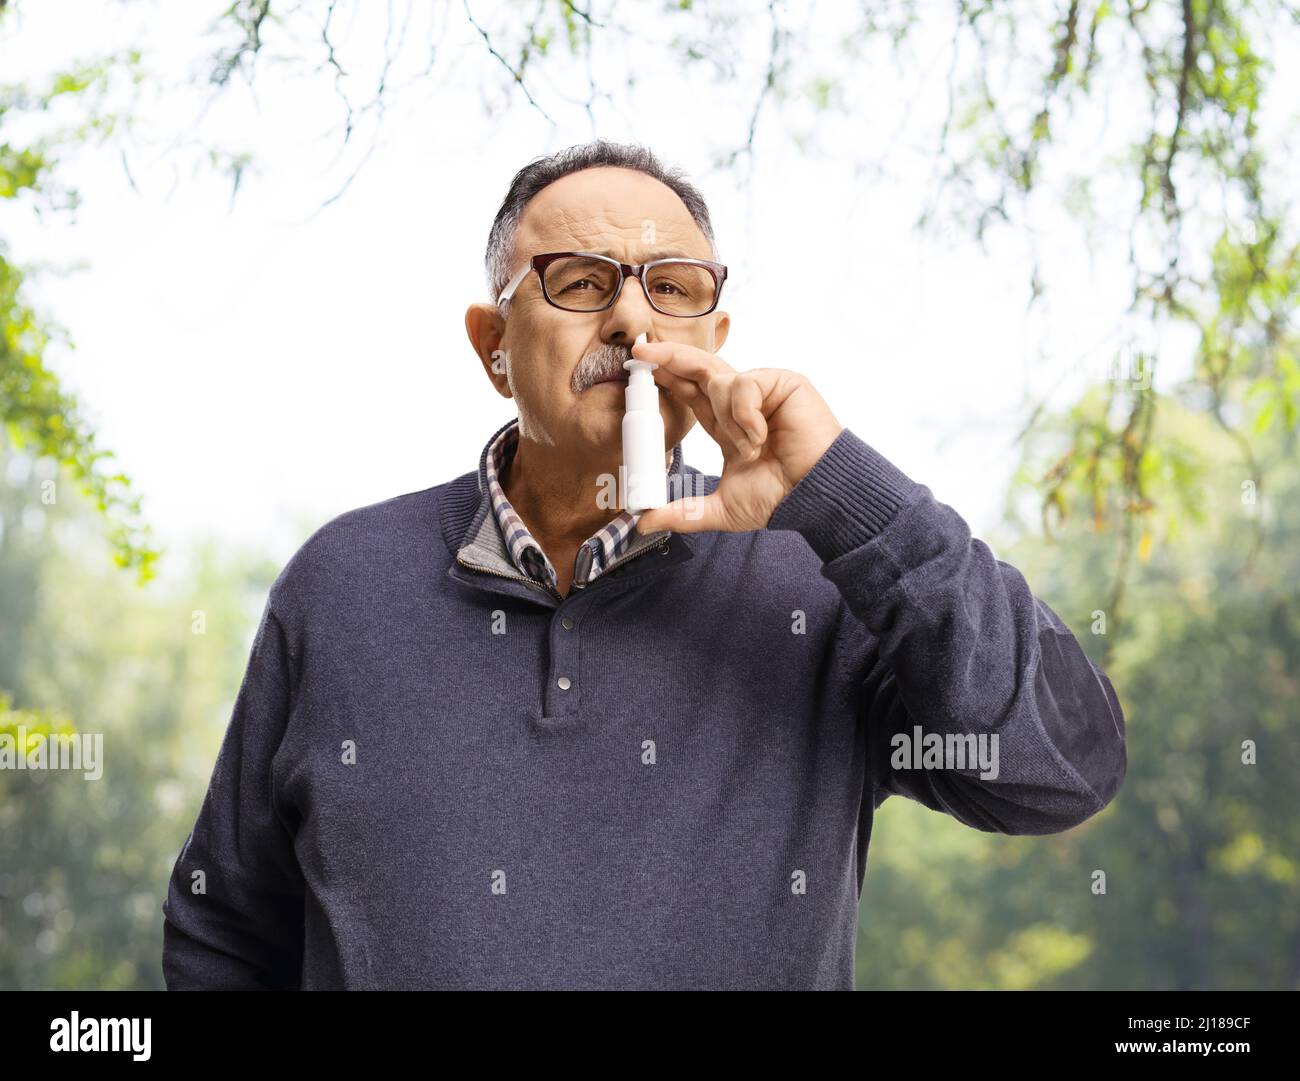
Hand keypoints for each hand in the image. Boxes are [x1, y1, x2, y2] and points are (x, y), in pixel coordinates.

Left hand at [631, 341, 843, 533]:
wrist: (812, 496)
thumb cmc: (778, 498)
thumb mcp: (721, 508)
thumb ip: (683, 513)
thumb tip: (643, 522)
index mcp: (727, 424)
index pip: (690, 392)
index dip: (666, 378)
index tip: (638, 368)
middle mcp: (742, 402)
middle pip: (699, 367)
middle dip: (669, 357)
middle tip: (641, 352)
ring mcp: (763, 390)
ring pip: (720, 381)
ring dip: (728, 420)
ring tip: (751, 448)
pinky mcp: (782, 382)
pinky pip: (745, 384)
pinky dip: (746, 413)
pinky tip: (762, 436)